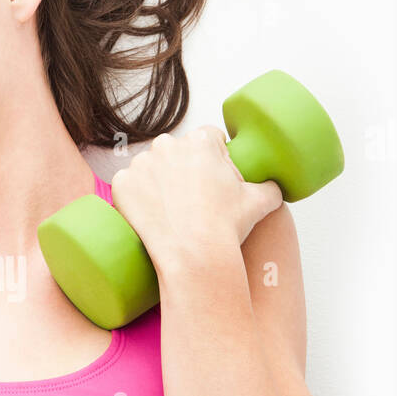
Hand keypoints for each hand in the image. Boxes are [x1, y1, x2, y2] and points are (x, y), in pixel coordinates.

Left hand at [110, 125, 282, 269]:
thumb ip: (270, 185)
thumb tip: (274, 185)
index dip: (214, 160)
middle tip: (192, 198)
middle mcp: (167, 144)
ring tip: (171, 209)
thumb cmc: (225, 228)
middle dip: (184, 168)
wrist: (192, 256)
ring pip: (151, 167)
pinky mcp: (121, 184)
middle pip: (177, 151)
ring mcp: (141, 163)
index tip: (213, 180)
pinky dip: (136, 198)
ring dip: (158, 181)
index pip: (208, 139)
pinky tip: (151, 214)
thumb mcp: (261, 201)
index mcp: (201, 140)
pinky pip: (128, 186)